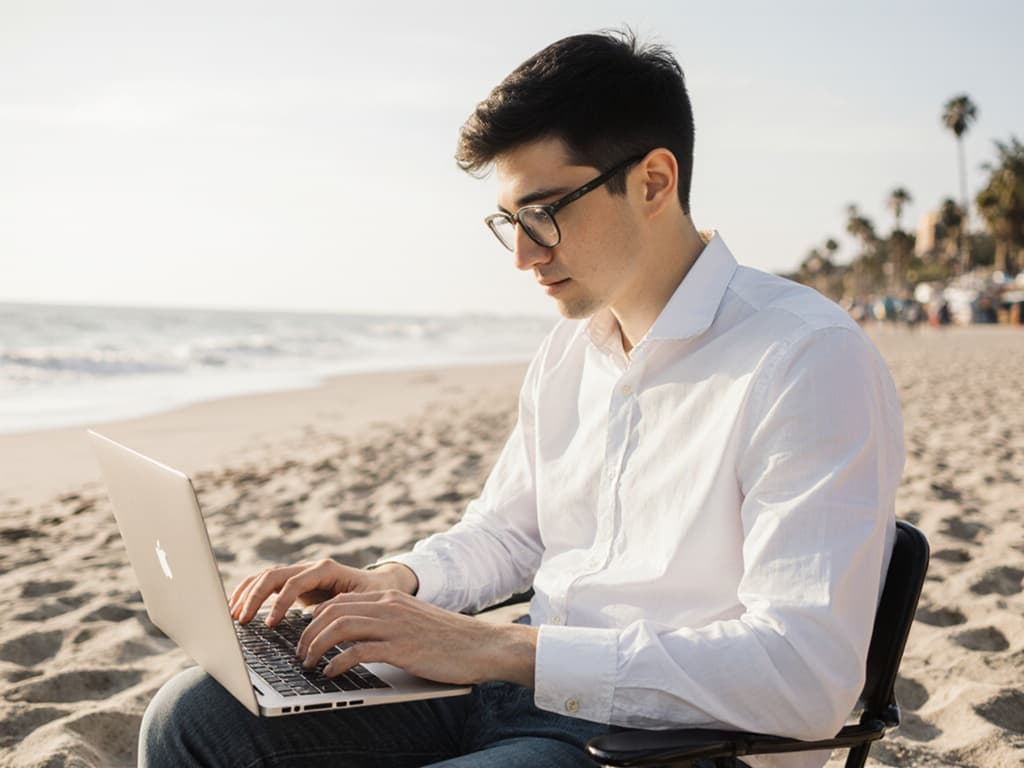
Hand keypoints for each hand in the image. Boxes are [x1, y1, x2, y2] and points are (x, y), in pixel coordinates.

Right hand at [228, 559, 417, 625]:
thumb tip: (325, 631)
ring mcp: (301, 574)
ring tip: (234, 615)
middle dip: (255, 596)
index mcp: (326, 570)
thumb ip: (345, 612)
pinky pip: (267, 584)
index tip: (270, 624)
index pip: (294, 581)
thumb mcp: (365, 603)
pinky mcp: (295, 584)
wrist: (382, 584)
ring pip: (266, 576)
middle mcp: (310, 569)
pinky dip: (251, 592)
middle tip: (242, 620)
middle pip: (274, 575)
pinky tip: (238, 608)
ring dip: (248, 593)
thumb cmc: (376, 595)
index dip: (279, 602)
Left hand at [295, 589, 537, 687]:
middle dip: (307, 632)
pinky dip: (337, 662)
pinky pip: (357, 651)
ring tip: (308, 664)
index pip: (339, 600)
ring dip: (315, 646)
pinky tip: (331, 673)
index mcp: (389, 597)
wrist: (481, 645)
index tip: (304, 636)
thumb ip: (386, 622)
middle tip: (299, 653)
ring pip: (339, 627)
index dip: (314, 618)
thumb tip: (354, 637)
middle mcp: (388, 606)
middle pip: (332, 611)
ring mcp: (394, 625)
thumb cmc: (449, 639)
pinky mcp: (401, 648)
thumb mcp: (412, 621)